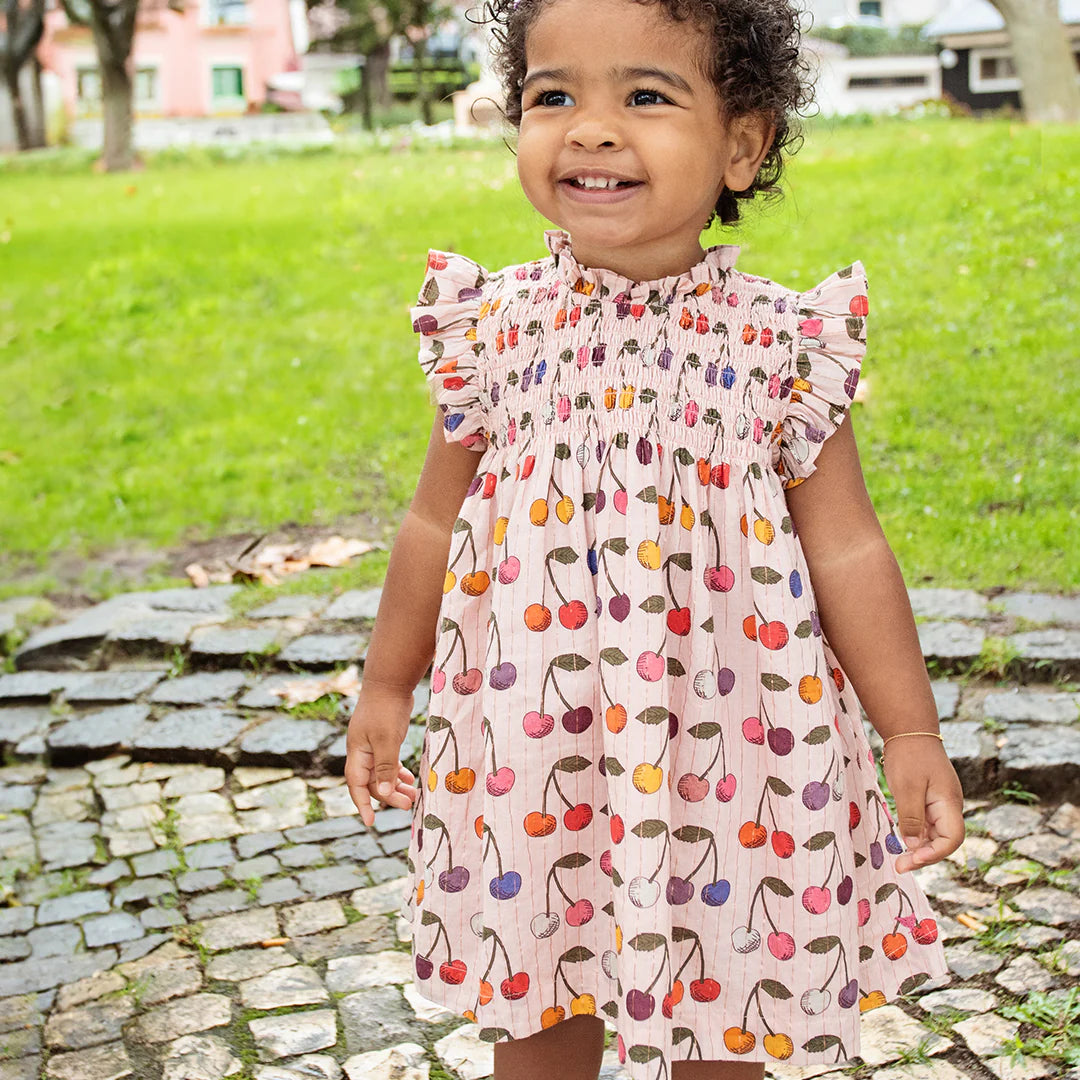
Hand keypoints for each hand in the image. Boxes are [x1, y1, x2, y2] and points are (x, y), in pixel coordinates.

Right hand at [344, 681, 420, 827]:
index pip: (357, 785)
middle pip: (372, 781)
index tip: (371, 822)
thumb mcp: (387, 739)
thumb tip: (383, 792)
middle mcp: (362, 751)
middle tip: (409, 804)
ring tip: (413, 796)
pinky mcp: (384, 737)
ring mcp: (373, 744)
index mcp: (358, 753)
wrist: (390, 681)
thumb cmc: (386, 709)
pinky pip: (388, 762)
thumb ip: (385, 766)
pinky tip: (409, 778)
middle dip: (388, 795)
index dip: (363, 805)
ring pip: (382, 773)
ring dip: (395, 785)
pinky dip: (397, 771)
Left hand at [882, 738, 964, 874]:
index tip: (911, 860)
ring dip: (920, 847)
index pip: (952, 839)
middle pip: (944, 840)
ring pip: (934, 833)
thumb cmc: (909, 756)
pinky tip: (901, 840)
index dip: (934, 854)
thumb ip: (911, 818)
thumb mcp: (907, 788)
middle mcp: (949, 806)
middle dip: (925, 855)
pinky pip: (926, 823)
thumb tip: (914, 847)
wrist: (909, 730)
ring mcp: (940, 802)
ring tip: (899, 858)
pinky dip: (915, 834)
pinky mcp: (929, 798)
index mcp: (949, 803)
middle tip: (900, 865)